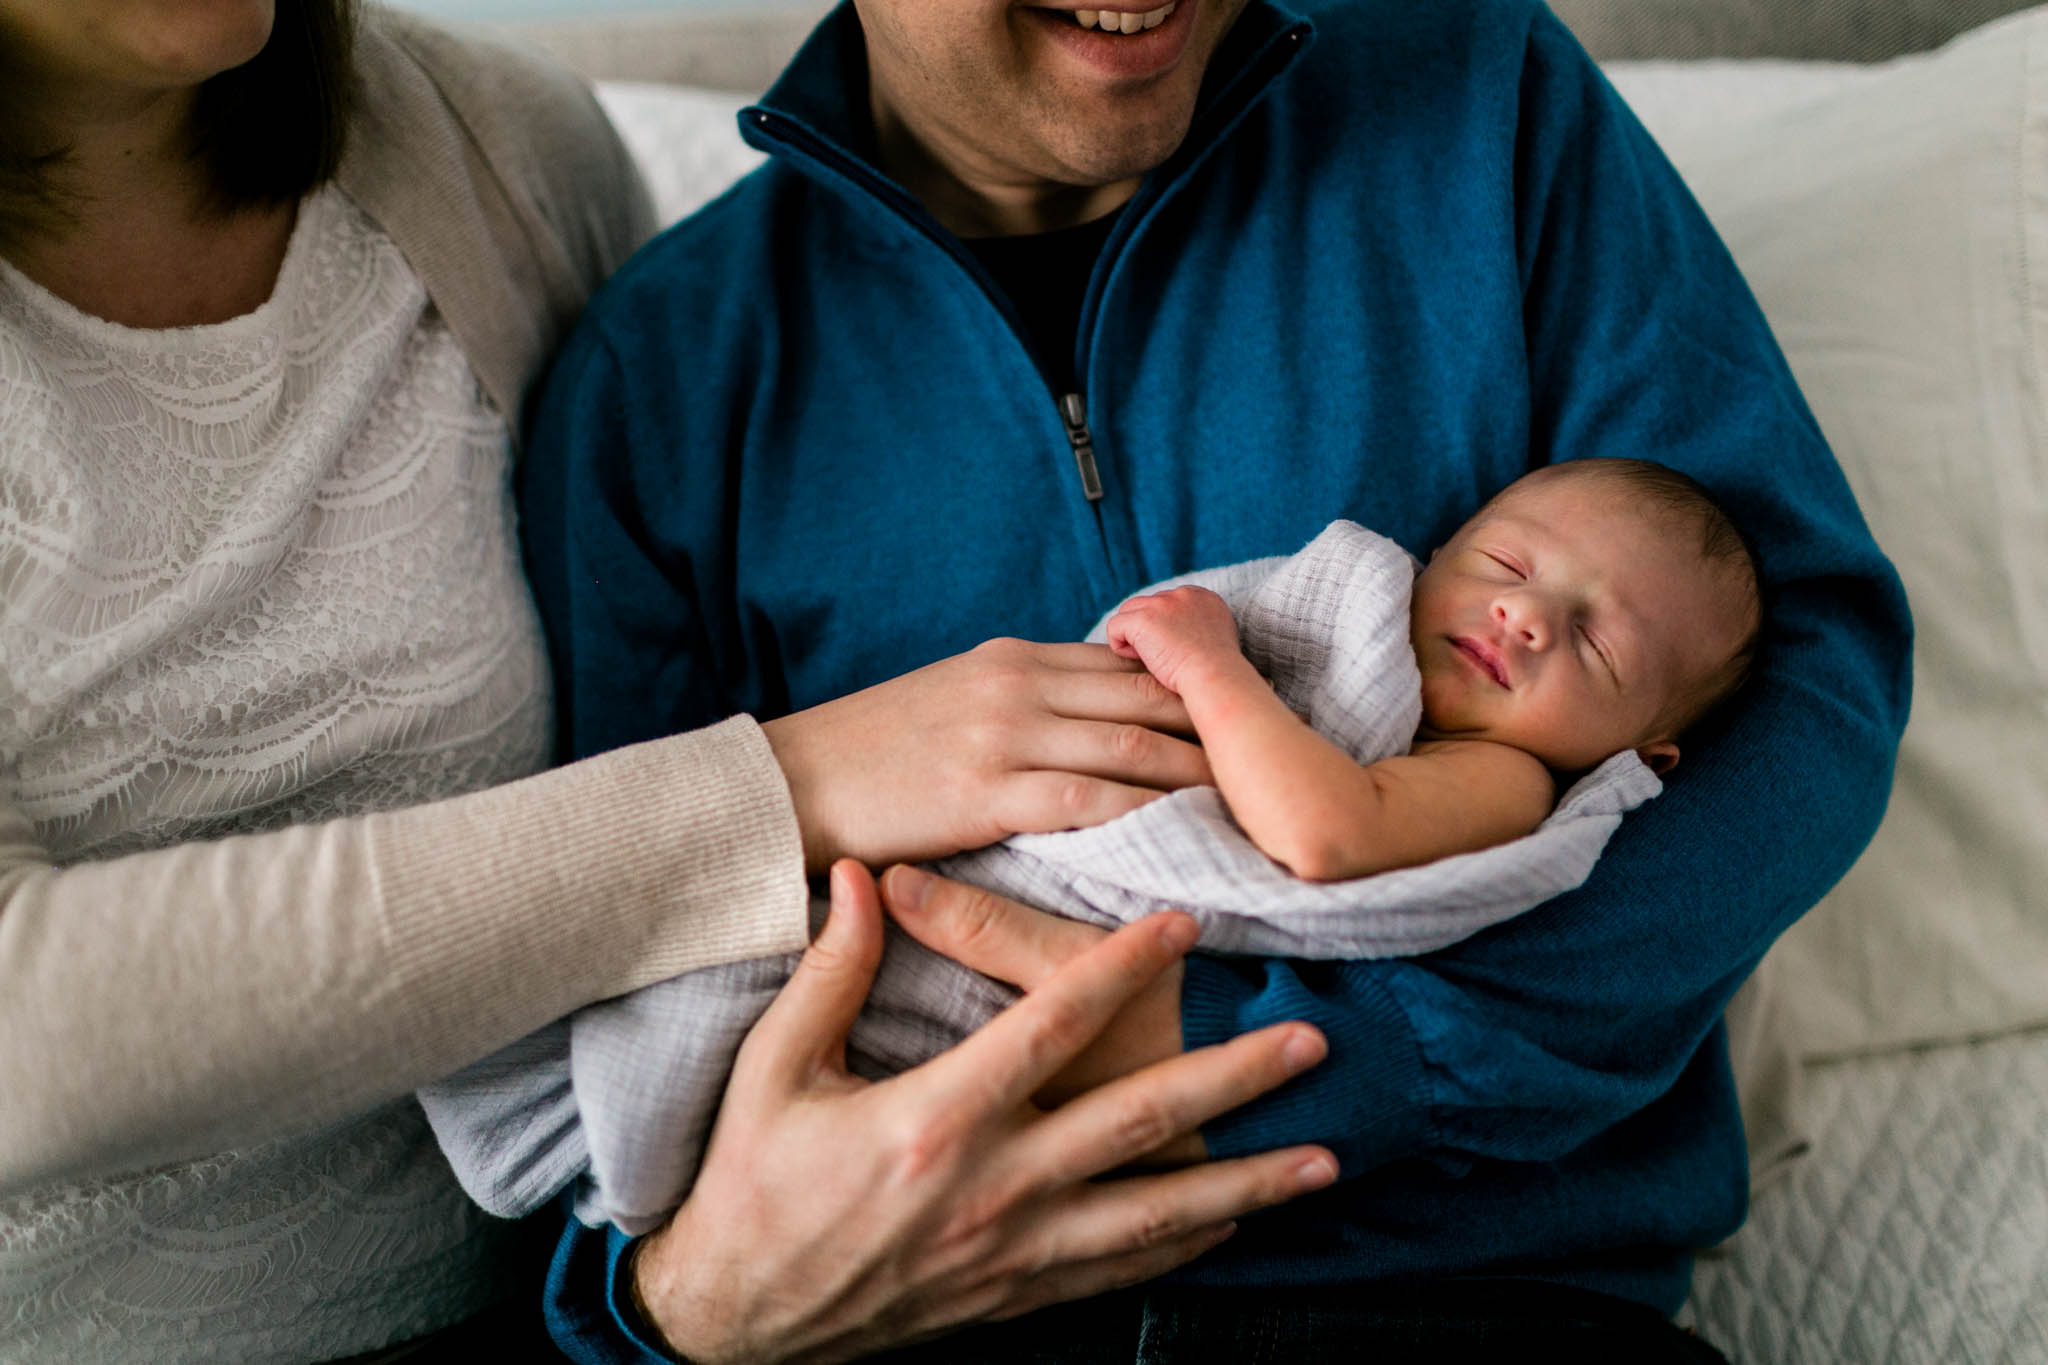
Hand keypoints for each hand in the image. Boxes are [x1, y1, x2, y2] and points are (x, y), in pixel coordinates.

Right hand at [632, 862, 1334, 1364]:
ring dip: (1245, 1182)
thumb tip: (856, 876)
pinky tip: (1235, 1223)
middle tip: (1308, 1042)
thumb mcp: (773, 1069)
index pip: (1050, 1026)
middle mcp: (991, 1187)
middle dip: (1232, 1079)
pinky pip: (1121, 1270)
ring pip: (1155, 1213)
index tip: (1182, 922)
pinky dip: (1186, 1246)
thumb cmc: (752, 1182)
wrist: (735, 1315)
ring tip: (1323, 1158)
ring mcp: (1011, 1248)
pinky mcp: (1015, 1291)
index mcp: (934, 1119)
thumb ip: (830, 972)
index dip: (1122, 968)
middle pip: (1137, 1123)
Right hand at [762, 639, 1211, 872]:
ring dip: (1199, 776)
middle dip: (1219, 731)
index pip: (1131, 666)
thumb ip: (1021, 703)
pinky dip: (1143, 817)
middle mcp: (1018, 683)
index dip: (1198, 693)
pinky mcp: (986, 790)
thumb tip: (1088, 724)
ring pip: (1132, 746)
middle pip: (1148, 698)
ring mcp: (1004, 733)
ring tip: (1253, 808)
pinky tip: (1182, 840)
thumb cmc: (868, 756)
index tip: (1248, 724)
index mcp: (1013, 657)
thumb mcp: (950, 702)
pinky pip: (1087, 801)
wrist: (788, 783)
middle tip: (1277, 768)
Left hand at [1103, 586, 1244, 695]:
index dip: (1164, 626)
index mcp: (1203, 597)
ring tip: (1149, 659)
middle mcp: (1182, 594)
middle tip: (1160, 656)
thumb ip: (1200, 627)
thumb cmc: (1217, 671)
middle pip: (1147, 604)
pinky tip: (1138, 661)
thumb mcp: (1218, 639)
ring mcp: (1160, 604)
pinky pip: (1114, 626)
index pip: (1169, 602)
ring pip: (1128, 612)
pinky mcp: (1142, 619)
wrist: (1213, 676)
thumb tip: (1181, 635)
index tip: (1174, 648)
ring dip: (1133, 636)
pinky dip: (1120, 646)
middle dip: (1147, 630)